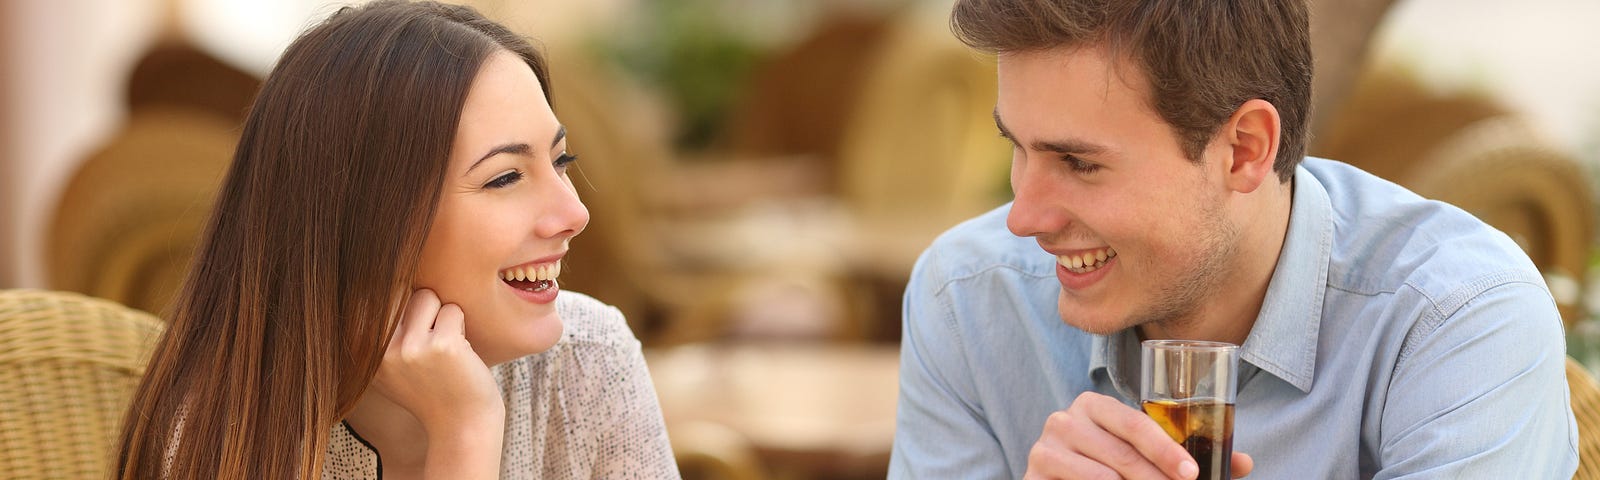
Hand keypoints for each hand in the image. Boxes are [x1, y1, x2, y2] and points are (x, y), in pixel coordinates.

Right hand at [369, 289, 504, 436]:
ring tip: (444, 348)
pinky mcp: (442, 345)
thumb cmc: (430, 390)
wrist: (461, 425)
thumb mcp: (390, 367)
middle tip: (431, 345)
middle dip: (422, 310)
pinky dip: (461, 327)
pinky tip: (459, 355)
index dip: (394, 298)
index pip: (370, 299)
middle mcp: (382, 352)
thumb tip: (369, 282)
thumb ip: (377, 332)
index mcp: (364, 354)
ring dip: (442, 316)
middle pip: (400, 292)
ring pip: (427, 296)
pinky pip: (452, 310)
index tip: (410, 330)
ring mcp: (411, 348)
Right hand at [1025, 392, 1253, 479]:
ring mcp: (1045, 447)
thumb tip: (1245, 462)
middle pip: (1121, 456)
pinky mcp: (1032, 474)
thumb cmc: (1109, 468)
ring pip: (1101, 478)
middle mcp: (1065, 419)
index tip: (1191, 475)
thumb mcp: (1146, 458)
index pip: (1135, 424)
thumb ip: (1186, 457)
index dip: (1165, 451)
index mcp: (1095, 406)